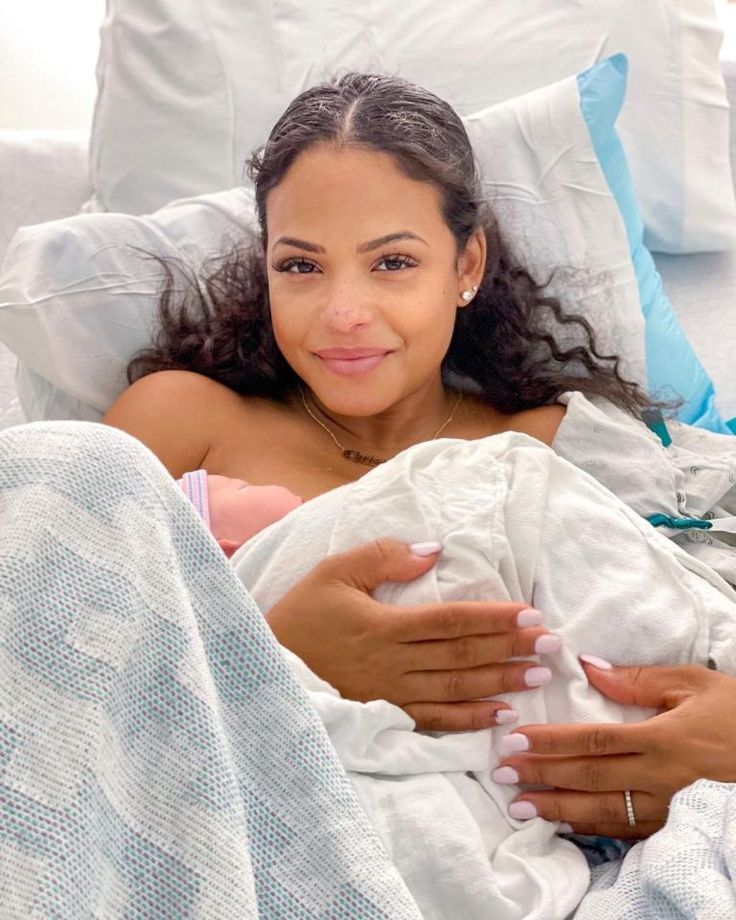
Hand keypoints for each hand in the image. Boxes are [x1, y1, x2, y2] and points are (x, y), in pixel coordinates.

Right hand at [265, 538, 560, 731]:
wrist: (264, 666)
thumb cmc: (300, 615)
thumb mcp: (332, 572)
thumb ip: (382, 557)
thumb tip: (433, 550)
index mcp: (383, 625)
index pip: (451, 620)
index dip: (493, 618)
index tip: (530, 614)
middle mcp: (393, 662)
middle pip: (462, 654)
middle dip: (510, 648)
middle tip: (551, 643)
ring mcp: (391, 693)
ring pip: (455, 688)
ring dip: (499, 682)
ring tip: (538, 675)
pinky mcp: (385, 715)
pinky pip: (434, 720)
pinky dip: (469, 720)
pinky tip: (500, 716)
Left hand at [493, 660, 735, 837]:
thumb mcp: (695, 684)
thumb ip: (639, 679)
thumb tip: (589, 668)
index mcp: (662, 739)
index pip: (594, 739)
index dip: (552, 741)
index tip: (516, 740)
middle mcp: (661, 778)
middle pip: (590, 777)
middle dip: (543, 775)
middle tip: (503, 773)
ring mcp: (668, 807)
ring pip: (603, 811)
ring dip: (558, 808)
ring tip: (520, 805)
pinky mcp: (675, 826)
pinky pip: (627, 831)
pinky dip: (592, 829)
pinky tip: (564, 824)